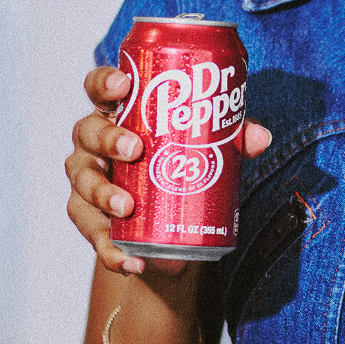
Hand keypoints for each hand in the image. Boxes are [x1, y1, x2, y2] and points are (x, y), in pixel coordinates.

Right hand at [65, 64, 270, 274]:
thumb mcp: (206, 147)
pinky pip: (94, 234)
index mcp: (117, 114)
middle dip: (108, 140)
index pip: (99, 89)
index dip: (105, 83)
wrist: (166, 223)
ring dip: (102, 194)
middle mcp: (94, 143)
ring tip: (126, 206)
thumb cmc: (178, 163)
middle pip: (88, 133)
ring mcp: (88, 180)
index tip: (123, 85)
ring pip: (84, 183)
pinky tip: (132, 261)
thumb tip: (260, 137)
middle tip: (134, 150)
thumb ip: (231, 139)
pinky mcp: (90, 220)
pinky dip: (111, 249)